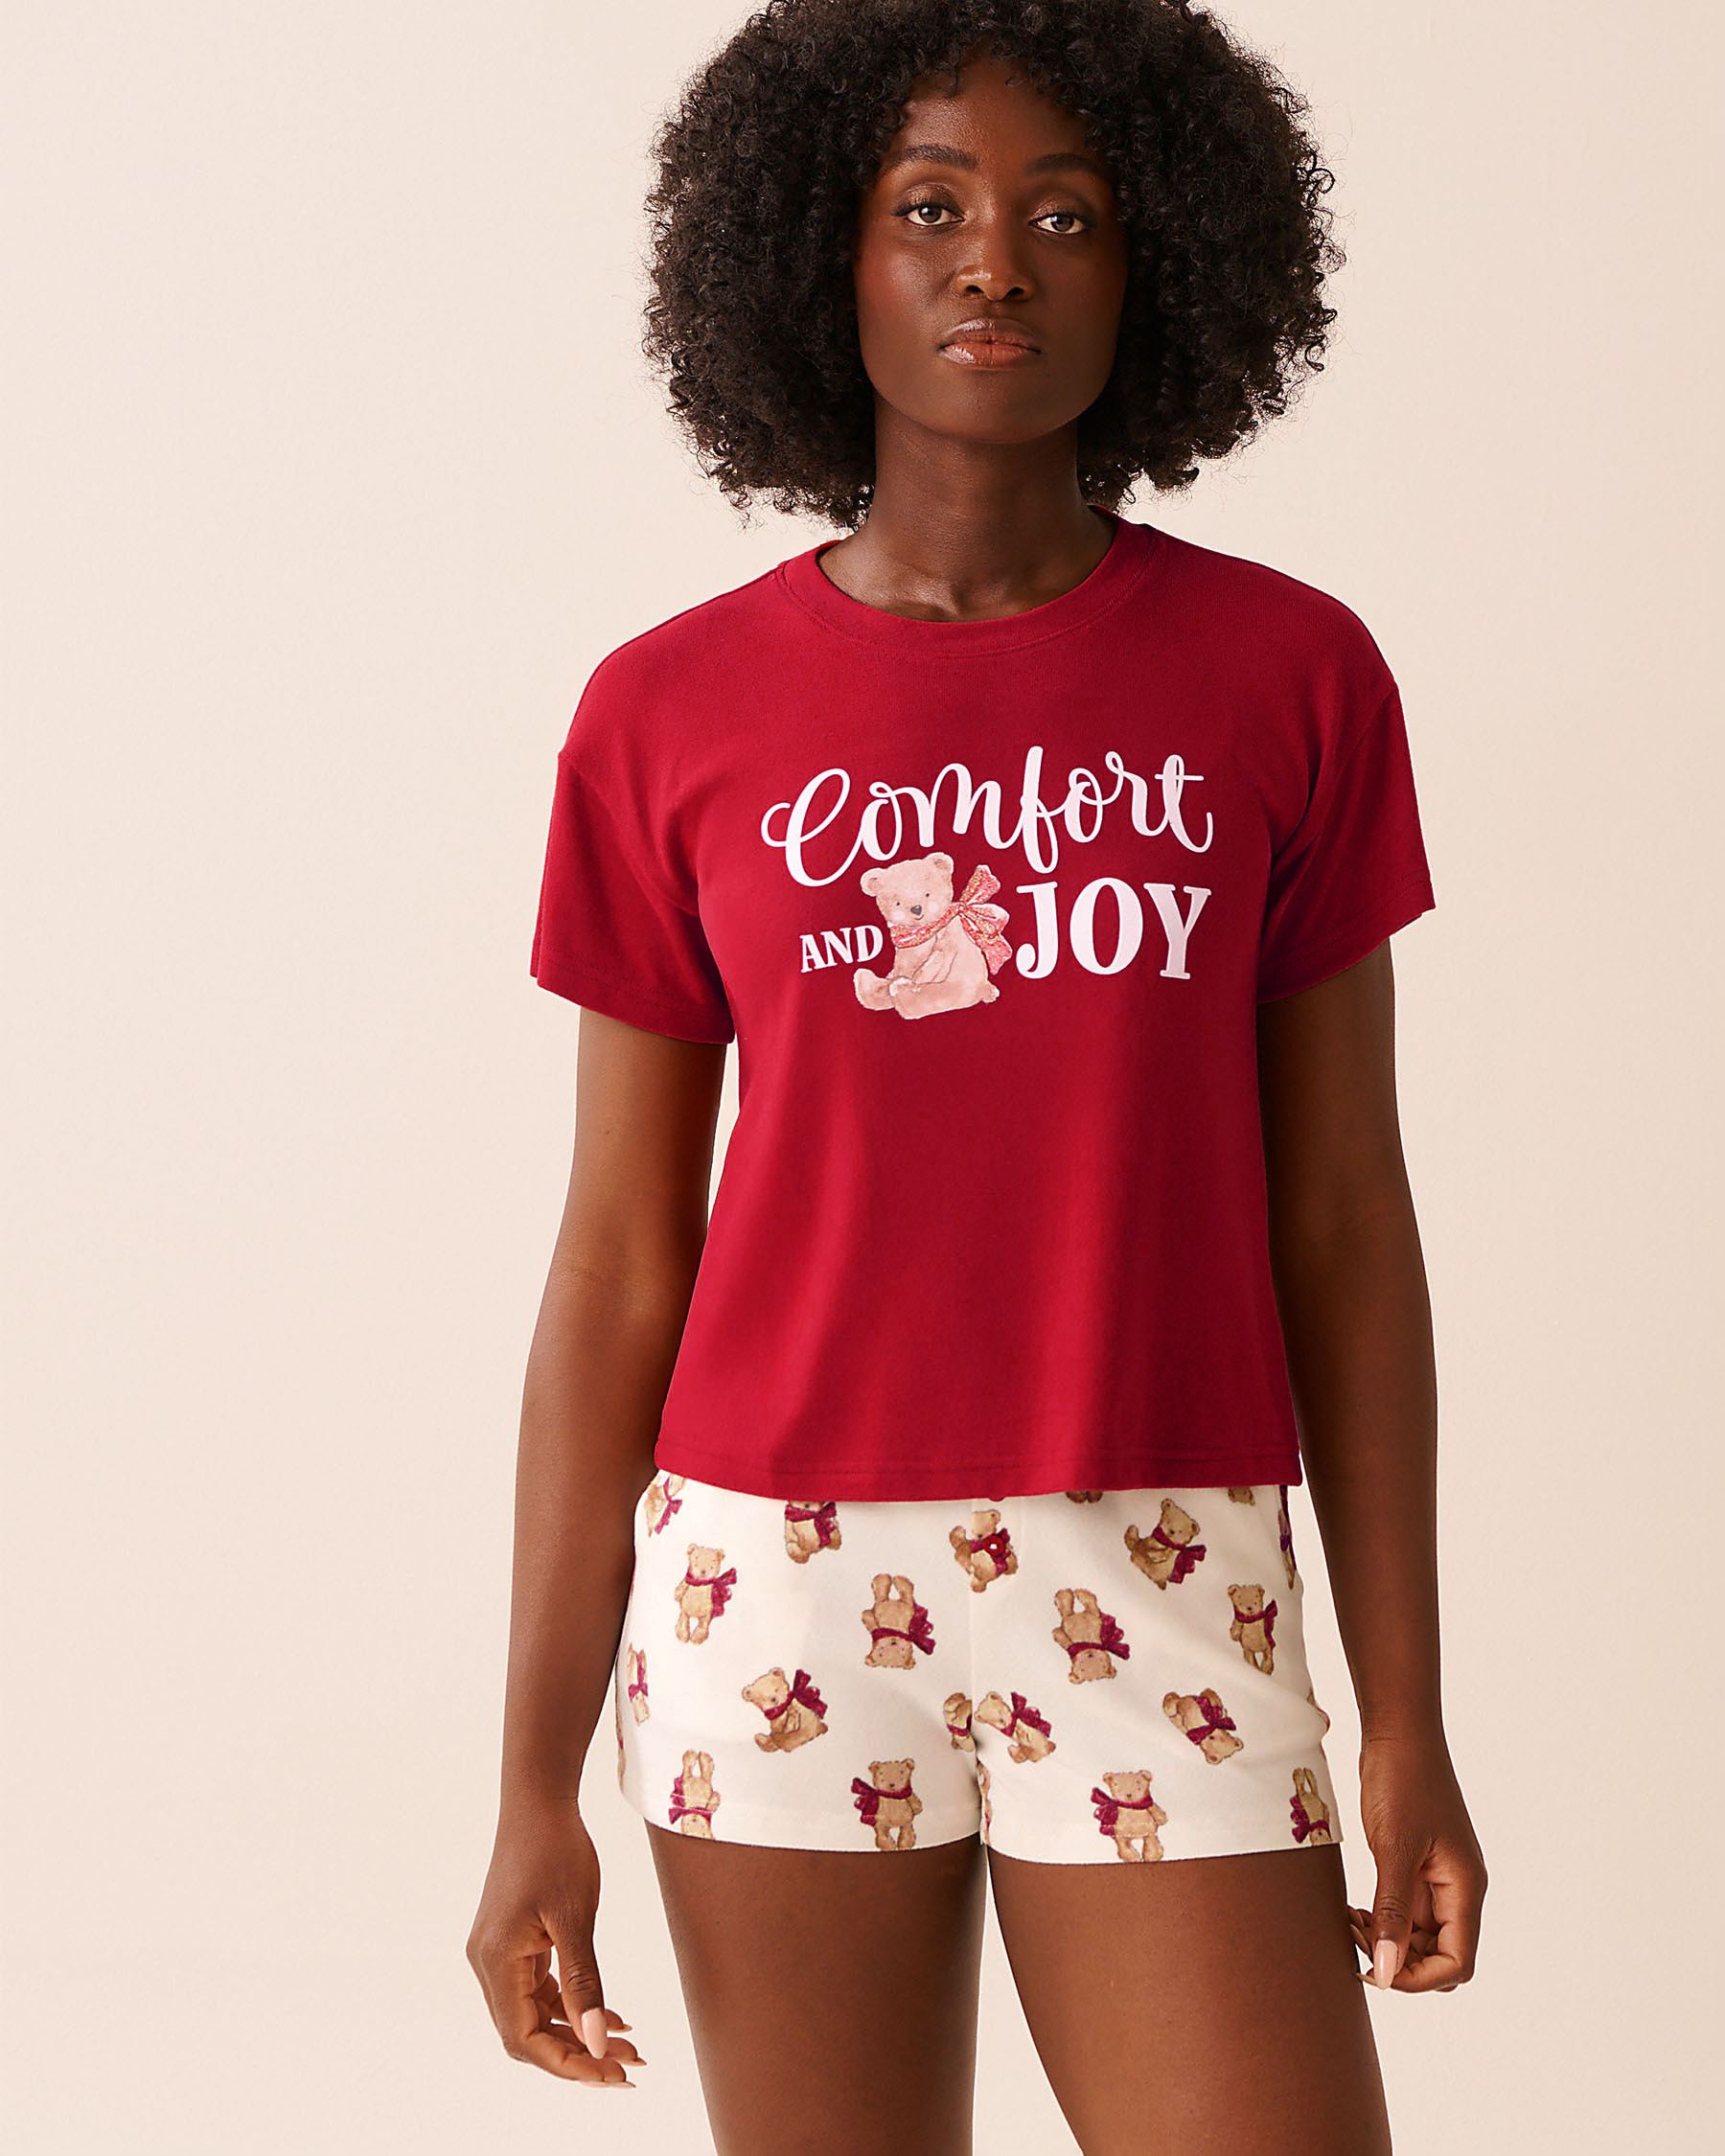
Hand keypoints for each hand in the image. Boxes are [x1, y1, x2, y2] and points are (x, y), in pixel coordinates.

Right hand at [466, 1793, 644, 2085]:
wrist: (538, 1800)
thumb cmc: (556, 1850)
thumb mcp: (575, 1918)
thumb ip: (584, 1984)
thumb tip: (599, 2043)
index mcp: (496, 1961)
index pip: (525, 2039)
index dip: (569, 2064)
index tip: (613, 2075)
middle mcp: (488, 1964)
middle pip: (528, 2034)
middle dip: (579, 2053)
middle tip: (630, 2064)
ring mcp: (498, 1952)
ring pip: (535, 2014)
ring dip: (578, 2031)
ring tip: (629, 2042)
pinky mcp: (512, 1941)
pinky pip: (538, 1989)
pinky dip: (570, 2004)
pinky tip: (609, 2011)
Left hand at [1348, 1730, 1486, 1994]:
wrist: (1398, 1732)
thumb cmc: (1403, 1781)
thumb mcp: (1393, 1848)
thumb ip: (1392, 1911)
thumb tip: (1387, 1971)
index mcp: (1465, 1888)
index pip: (1456, 1963)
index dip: (1417, 1978)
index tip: (1375, 1968)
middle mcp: (1457, 1889)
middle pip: (1439, 1957)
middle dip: (1398, 1961)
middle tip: (1354, 1940)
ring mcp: (1437, 1878)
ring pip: (1418, 1937)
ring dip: (1385, 1940)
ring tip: (1347, 1921)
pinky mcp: (1416, 1865)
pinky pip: (1404, 1910)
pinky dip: (1380, 1918)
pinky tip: (1352, 1909)